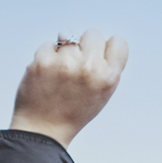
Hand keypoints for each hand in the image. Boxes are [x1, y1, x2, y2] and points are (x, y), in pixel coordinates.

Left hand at [10, 29, 128, 147]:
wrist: (44, 129)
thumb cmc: (74, 111)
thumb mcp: (102, 94)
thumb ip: (106, 67)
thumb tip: (92, 39)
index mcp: (109, 78)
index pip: (118, 41)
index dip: (107, 48)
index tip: (98, 59)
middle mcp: (90, 67)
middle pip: (93, 33)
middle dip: (84, 46)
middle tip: (77, 67)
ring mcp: (65, 63)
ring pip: (68, 35)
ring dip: (64, 49)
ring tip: (61, 72)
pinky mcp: (43, 61)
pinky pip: (49, 44)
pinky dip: (46, 56)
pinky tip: (47, 75)